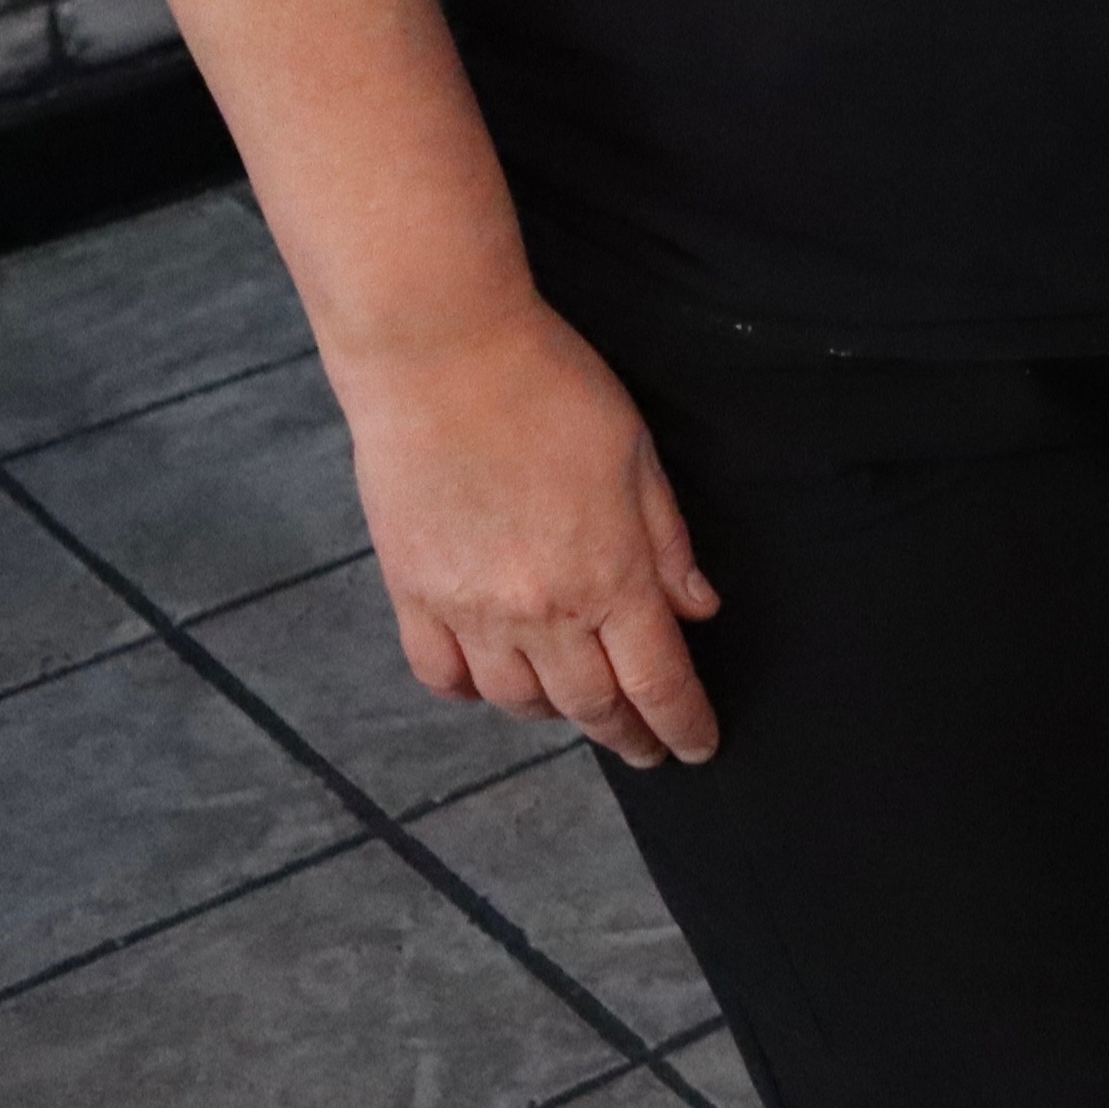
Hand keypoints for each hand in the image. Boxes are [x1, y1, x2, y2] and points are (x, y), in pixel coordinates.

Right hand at [327, 298, 723, 766]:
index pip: (656, 680)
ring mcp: (468, 610)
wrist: (443, 359)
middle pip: (590, 703)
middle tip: (648, 746)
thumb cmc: (554, 390)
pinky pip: (441, 675)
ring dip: (555, 714)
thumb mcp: (638, 456)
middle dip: (627, 733)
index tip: (697, 748)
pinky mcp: (410, 594)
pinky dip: (472, 692)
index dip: (682, 723)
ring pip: (516, 700)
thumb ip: (667, 542)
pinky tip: (494, 683)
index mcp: (609, 576)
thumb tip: (698, 608)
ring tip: (579, 708)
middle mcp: (539, 611)